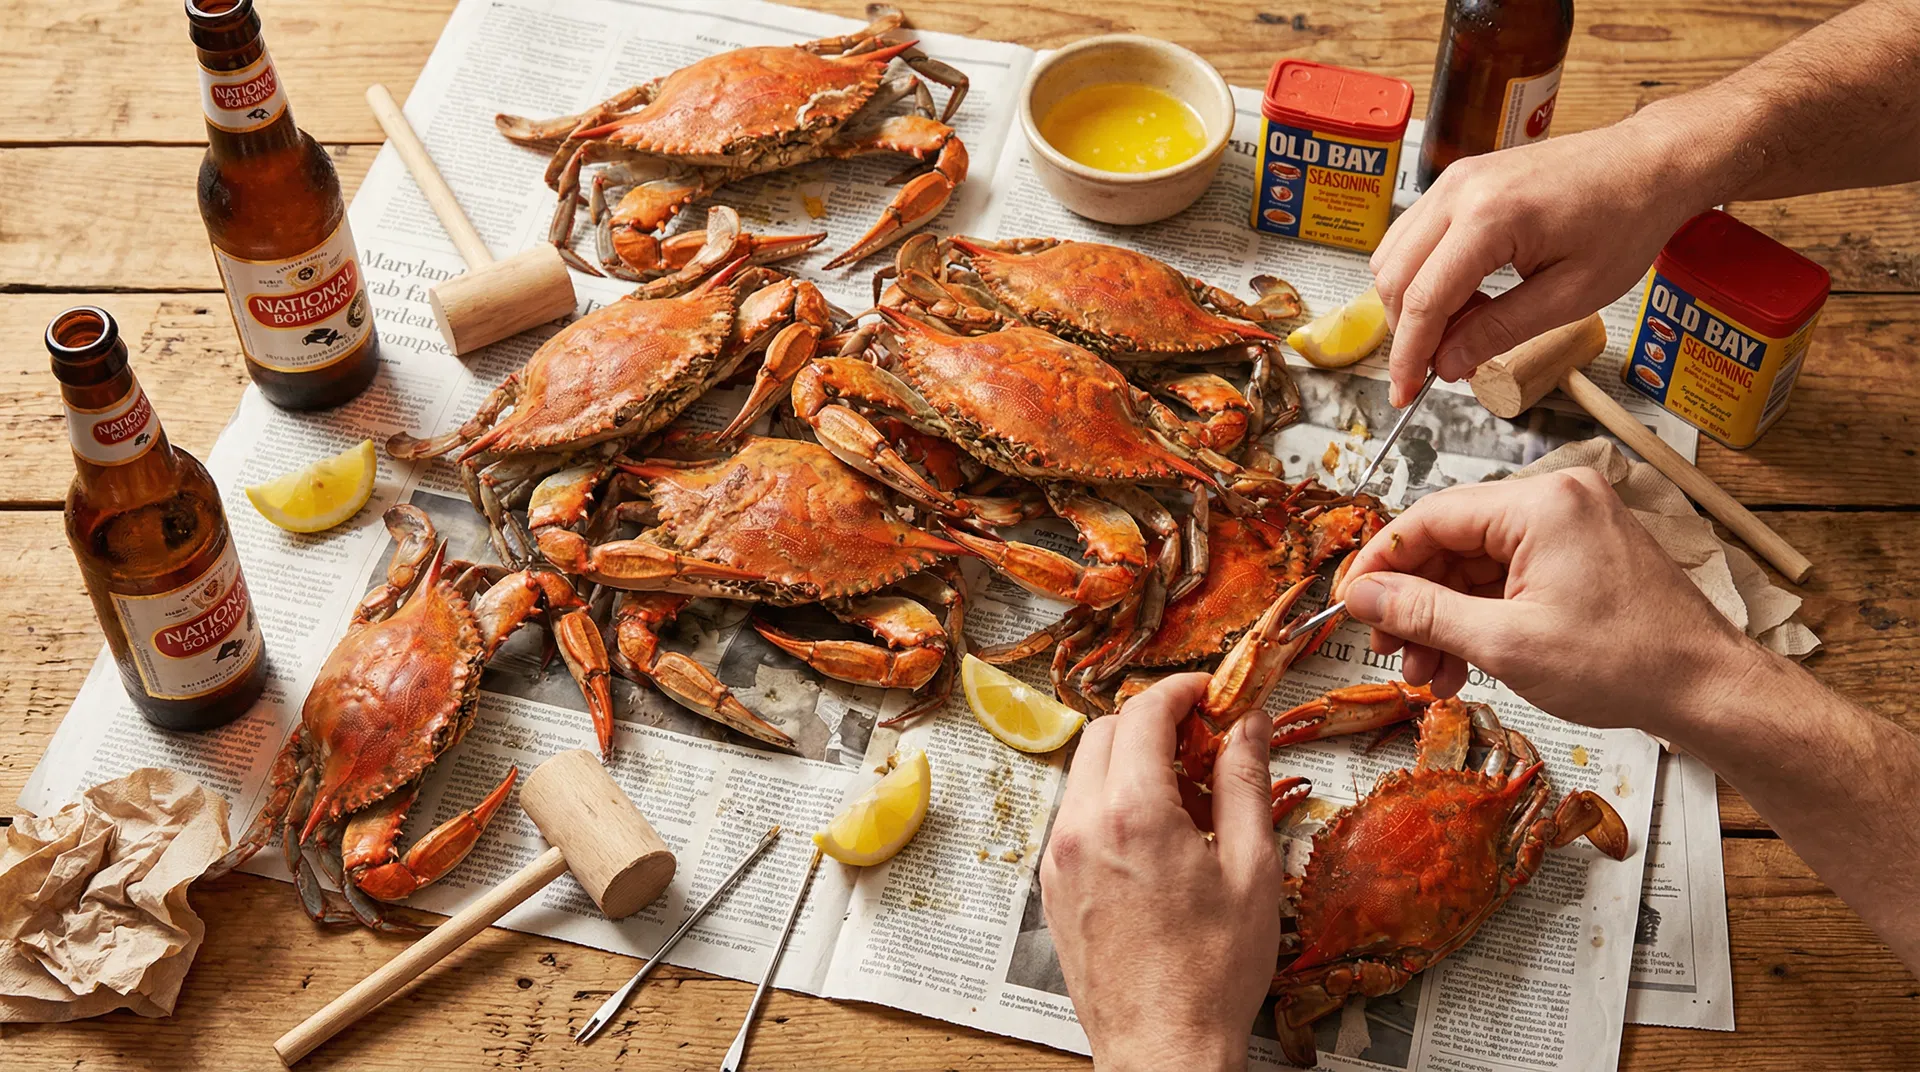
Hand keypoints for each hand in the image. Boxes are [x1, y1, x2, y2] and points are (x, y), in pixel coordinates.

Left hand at [1041, 673, 1279, 1071]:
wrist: (1162, 1048)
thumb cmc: (1212, 974)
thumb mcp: (1252, 869)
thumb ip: (1246, 782)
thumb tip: (1249, 724)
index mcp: (1133, 815)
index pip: (1143, 713)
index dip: (1181, 692)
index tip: (1209, 694)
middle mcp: (1082, 827)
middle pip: (1107, 731)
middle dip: (1153, 721)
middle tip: (1202, 740)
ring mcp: (1058, 856)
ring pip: (1086, 771)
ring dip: (1130, 762)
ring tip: (1185, 796)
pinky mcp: (1051, 884)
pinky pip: (1076, 815)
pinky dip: (1110, 802)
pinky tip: (1154, 835)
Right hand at [1334, 468, 1763, 740]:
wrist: (1708, 691)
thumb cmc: (1625, 663)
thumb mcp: (1505, 643)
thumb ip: (1423, 612)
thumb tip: (1361, 595)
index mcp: (1541, 504)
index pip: (1431, 517)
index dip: (1382, 563)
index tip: (1352, 602)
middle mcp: (1557, 501)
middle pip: (1452, 543)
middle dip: (1416, 604)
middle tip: (1390, 651)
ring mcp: (1573, 527)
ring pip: (1478, 567)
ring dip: (1445, 620)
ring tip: (1427, 674)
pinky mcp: (1583, 556)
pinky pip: (1510, 578)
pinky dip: (1481, 619)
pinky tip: (1461, 664)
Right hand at [1371, 115, 1708, 405]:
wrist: (1650, 163)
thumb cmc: (1627, 219)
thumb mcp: (1572, 294)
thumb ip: (1500, 331)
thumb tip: (1448, 363)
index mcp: (1490, 217)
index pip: (1422, 299)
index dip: (1409, 355)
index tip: (1407, 392)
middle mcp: (1461, 191)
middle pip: (1394, 277)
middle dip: (1407, 332)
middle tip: (1440, 366)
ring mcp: (1456, 180)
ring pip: (1394, 255)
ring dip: (1413, 302)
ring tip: (1463, 328)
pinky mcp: (1461, 181)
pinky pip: (1414, 235)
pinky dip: (1423, 274)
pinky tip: (1464, 295)